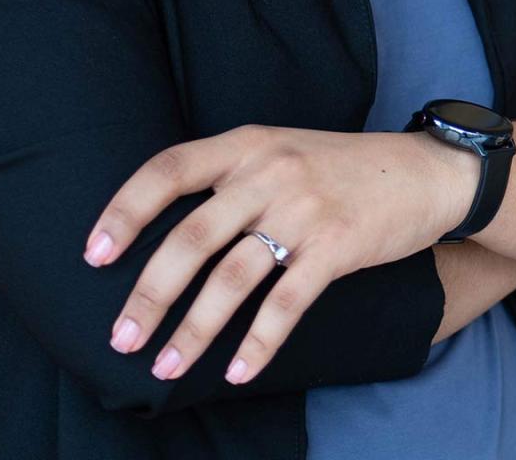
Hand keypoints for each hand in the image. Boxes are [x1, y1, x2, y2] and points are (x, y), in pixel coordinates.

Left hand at [80, 123, 474, 386]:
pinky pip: (285, 302)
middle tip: (122, 339)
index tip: (93, 254)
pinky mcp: (337, 245)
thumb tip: (163, 230)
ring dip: (194, 330)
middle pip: (191, 236)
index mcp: (247, 143)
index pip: (168, 169)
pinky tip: (238, 371)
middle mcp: (269, 171)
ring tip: (165, 368)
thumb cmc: (340, 169)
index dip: (126, 211)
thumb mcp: (281, 151)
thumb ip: (230, 178)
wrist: (422, 172)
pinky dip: (257, 343)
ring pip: (231, 277)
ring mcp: (304, 208)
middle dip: (149, 294)